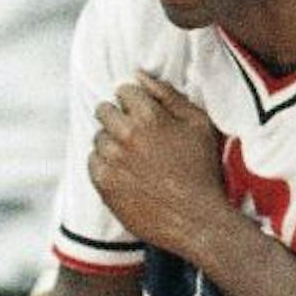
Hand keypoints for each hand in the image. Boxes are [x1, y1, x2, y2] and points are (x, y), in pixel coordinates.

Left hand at [88, 75, 228, 257]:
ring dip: (112, 143)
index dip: (135, 102)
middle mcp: (125, 134)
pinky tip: (128, 174)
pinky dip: (105, 165)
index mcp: (149, 116)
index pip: (124, 91)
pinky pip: (93, 162)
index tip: (145, 115)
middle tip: (139, 137)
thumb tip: (138, 75)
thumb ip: (168, 95)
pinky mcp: (102, 183)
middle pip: (104, 110)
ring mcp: (111, 160)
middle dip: (119, 118)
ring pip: (98, 137)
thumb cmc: (203, 170)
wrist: (195, 219)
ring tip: (137, 159)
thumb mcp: (199, 125)